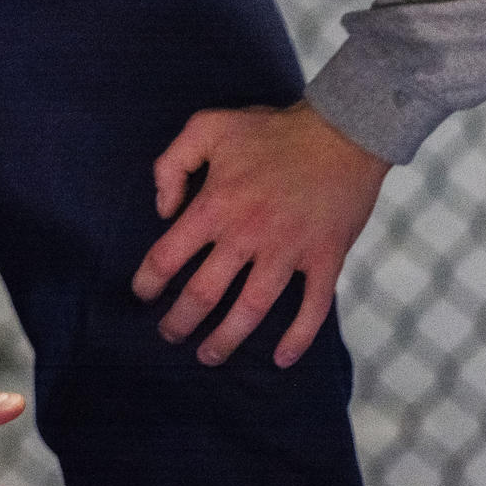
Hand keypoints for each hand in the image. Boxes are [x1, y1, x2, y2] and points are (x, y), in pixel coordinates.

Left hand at [131, 100, 389, 368]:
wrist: (343, 132)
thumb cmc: (271, 130)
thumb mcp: (208, 126)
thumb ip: (172, 163)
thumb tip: (163, 209)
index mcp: (215, 206)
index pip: (169, 255)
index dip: (149, 281)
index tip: (141, 295)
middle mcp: (247, 235)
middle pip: (204, 293)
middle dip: (181, 321)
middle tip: (170, 335)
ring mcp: (288, 251)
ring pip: (251, 309)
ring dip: (227, 339)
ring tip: (208, 357)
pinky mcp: (325, 259)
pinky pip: (312, 309)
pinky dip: (297, 338)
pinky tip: (280, 358)